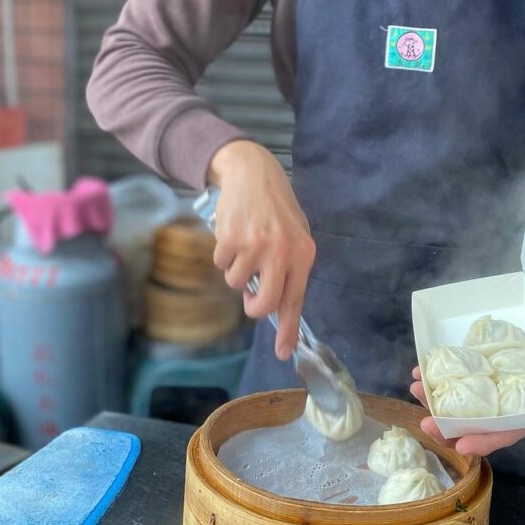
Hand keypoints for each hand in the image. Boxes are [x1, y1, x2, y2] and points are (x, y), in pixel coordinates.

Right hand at [207, 140, 315, 358]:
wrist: (253, 172)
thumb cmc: (276, 209)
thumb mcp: (295, 235)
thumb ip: (289, 268)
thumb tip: (276, 305)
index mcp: (303, 254)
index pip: (296, 300)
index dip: (288, 330)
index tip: (284, 352)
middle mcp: (282, 252)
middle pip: (264, 304)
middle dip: (254, 307)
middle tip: (252, 298)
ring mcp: (255, 246)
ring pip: (237, 284)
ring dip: (237, 271)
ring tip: (244, 247)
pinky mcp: (231, 239)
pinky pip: (221, 264)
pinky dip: (223, 255)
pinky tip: (233, 235)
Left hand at [409, 290, 524, 455]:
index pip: (511, 431)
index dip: (488, 440)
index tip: (462, 446)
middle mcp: (513, 401)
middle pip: (479, 422)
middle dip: (450, 425)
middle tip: (425, 422)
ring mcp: (496, 385)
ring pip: (463, 401)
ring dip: (437, 400)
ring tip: (415, 390)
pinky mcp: (485, 366)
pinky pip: (460, 377)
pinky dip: (439, 378)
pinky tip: (421, 372)